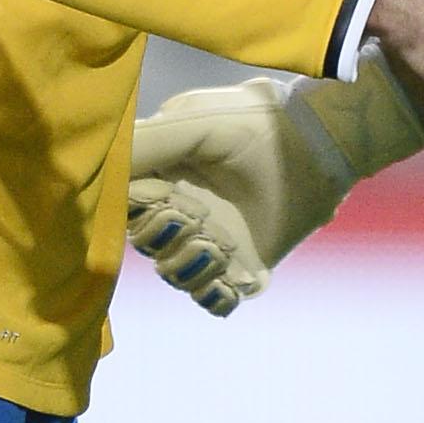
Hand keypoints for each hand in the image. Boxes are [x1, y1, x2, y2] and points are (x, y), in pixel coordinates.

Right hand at [126, 50, 423, 314]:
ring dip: (193, 264)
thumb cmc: (255, 123)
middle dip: (168, 236)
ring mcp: (211, 243)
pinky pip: (212, 301)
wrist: (320, 143)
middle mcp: (180, 212)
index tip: (163, 197)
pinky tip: (236, 273)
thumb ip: (147, 142)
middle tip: (200, 215)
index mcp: (160, 177)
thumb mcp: (195, 121)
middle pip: (144, 246)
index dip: (137, 211)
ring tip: (223, 242)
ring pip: (175, 276)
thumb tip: (104, 170)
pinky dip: (216, 294)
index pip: (122, 209)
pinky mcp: (242, 269)